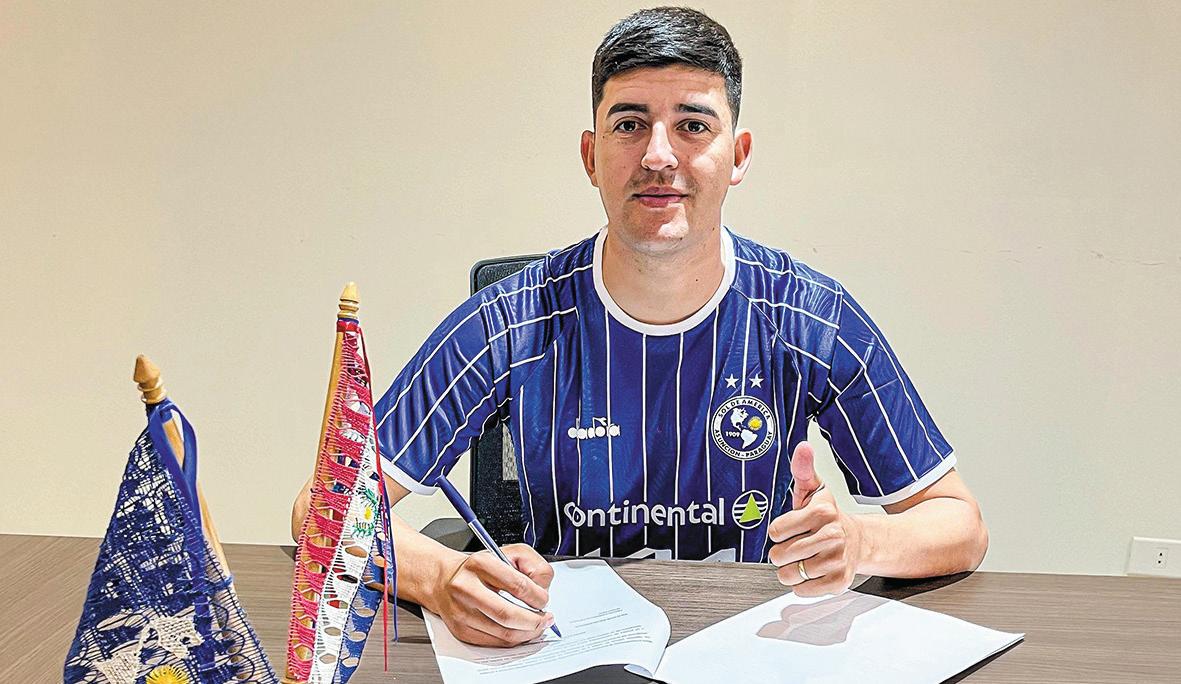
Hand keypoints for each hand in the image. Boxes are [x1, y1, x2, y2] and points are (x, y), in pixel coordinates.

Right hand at [426, 543, 555, 646]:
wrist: (444, 579)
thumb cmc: (480, 568)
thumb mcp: (509, 553)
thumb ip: (532, 565)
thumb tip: (542, 590)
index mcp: (480, 564)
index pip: (517, 585)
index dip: (538, 597)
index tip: (544, 600)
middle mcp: (466, 588)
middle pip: (507, 614)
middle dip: (534, 621)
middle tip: (545, 618)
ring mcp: (461, 611)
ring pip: (503, 633)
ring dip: (527, 633)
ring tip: (536, 625)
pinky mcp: (461, 630)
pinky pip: (494, 642)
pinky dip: (513, 639)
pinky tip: (520, 631)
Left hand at [767, 441, 862, 596]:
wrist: (859, 541)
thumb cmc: (828, 517)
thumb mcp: (814, 490)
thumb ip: (803, 469)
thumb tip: (803, 447)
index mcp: (822, 512)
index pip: (776, 530)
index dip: (778, 532)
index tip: (788, 529)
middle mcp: (832, 535)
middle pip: (780, 555)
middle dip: (781, 553)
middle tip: (794, 546)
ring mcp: (837, 559)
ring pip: (790, 574)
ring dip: (789, 570)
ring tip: (801, 560)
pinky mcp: (840, 581)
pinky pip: (804, 590)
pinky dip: (801, 585)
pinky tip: (811, 573)